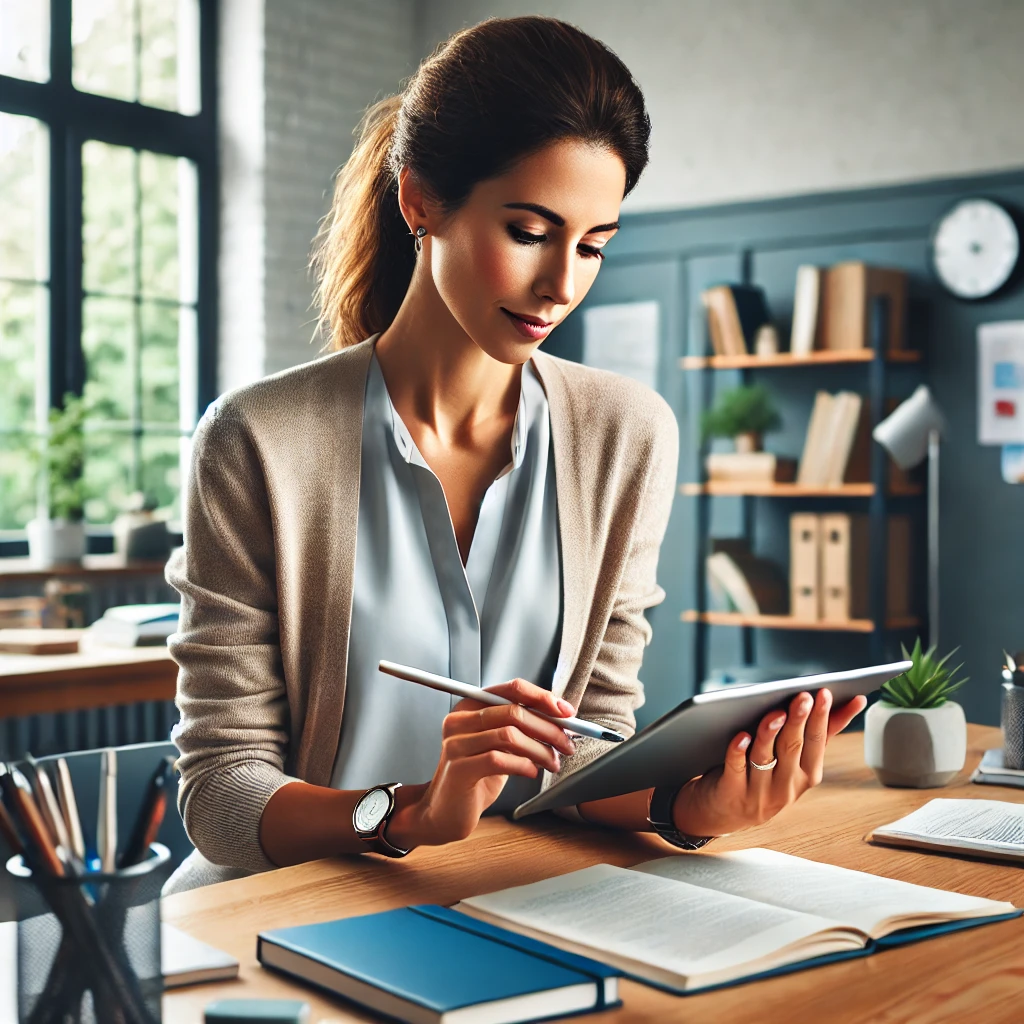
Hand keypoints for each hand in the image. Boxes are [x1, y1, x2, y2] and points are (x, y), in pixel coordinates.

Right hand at [386, 679, 576, 848]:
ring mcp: (456, 743)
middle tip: (567, 744)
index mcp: (470, 706)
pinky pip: (500, 760)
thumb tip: (560, 717)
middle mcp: (459, 719)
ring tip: (552, 762)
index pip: (511, 689)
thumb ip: (520, 727)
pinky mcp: (458, 768)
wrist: (445, 811)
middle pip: (514, 712)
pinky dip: (523, 765)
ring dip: (540, 750)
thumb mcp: (499, 744)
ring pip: (510, 735)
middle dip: (548, 728)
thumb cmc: (476, 775)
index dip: (543, 698)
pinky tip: (531, 772)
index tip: (567, 712)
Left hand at [671, 688, 866, 838]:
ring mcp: (758, 791)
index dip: (821, 718)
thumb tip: (855, 700)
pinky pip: (735, 768)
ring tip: (776, 713)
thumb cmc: (768, 776)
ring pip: (765, 757)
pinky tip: (741, 736)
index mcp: (807, 775)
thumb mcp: (799, 760)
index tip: (825, 693)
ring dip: (770, 733)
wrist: (729, 813)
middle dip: (799, 721)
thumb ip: (822, 732)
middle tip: (803, 697)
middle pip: (792, 748)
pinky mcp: (732, 791)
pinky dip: (738, 752)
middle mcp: (785, 786)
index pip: (817, 743)